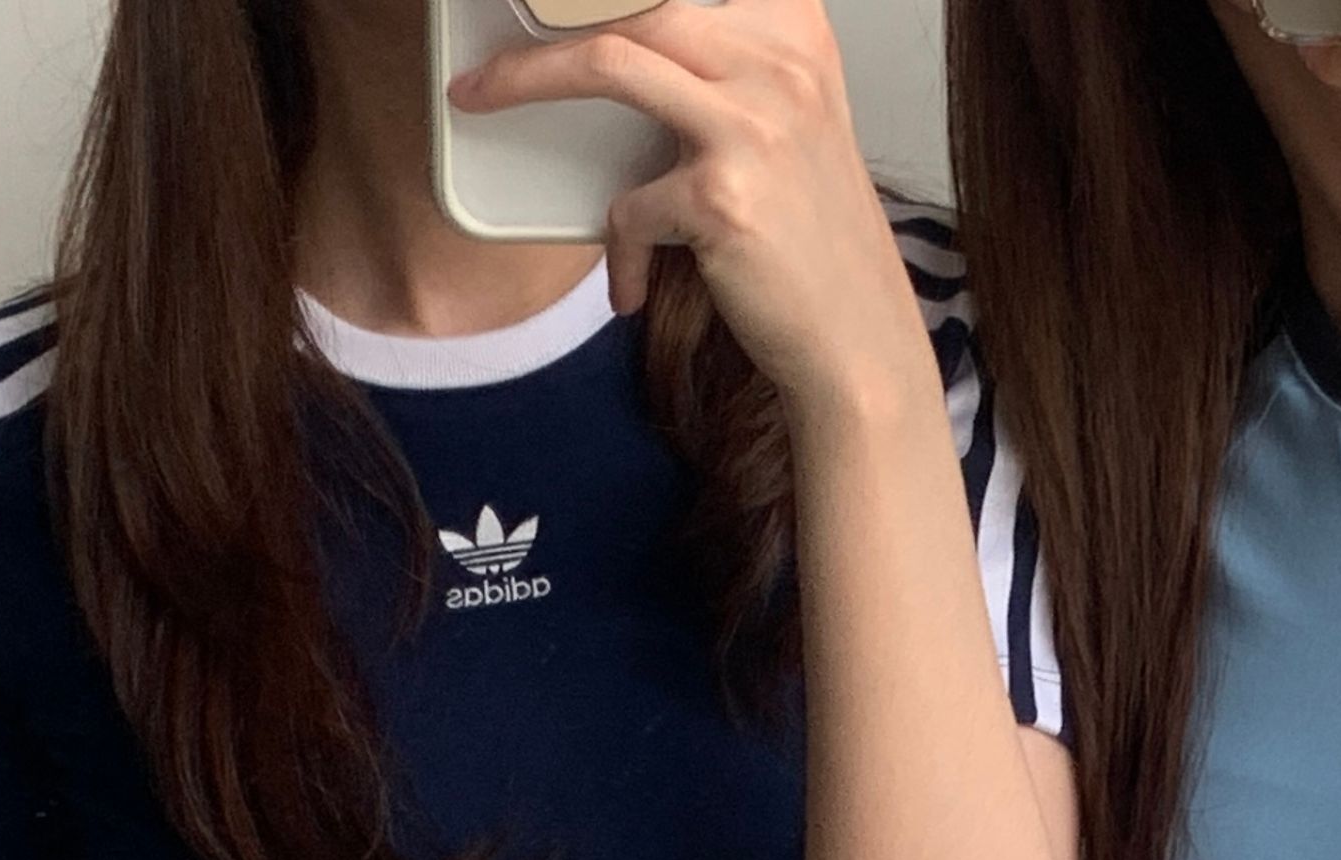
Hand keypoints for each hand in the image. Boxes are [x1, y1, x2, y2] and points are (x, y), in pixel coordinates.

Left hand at [449, 0, 930, 426]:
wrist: (857, 345)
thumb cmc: (814, 248)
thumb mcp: (792, 126)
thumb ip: (733, 70)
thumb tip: (626, 40)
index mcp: (796, 33)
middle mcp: (782, 66)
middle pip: (637, 3)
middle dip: (547, 19)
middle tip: (491, 50)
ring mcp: (755, 129)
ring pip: (611, 62)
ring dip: (527, 77)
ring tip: (482, 96)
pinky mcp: (723, 198)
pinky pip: (630, 205)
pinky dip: (620, 251)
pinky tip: (631, 288)